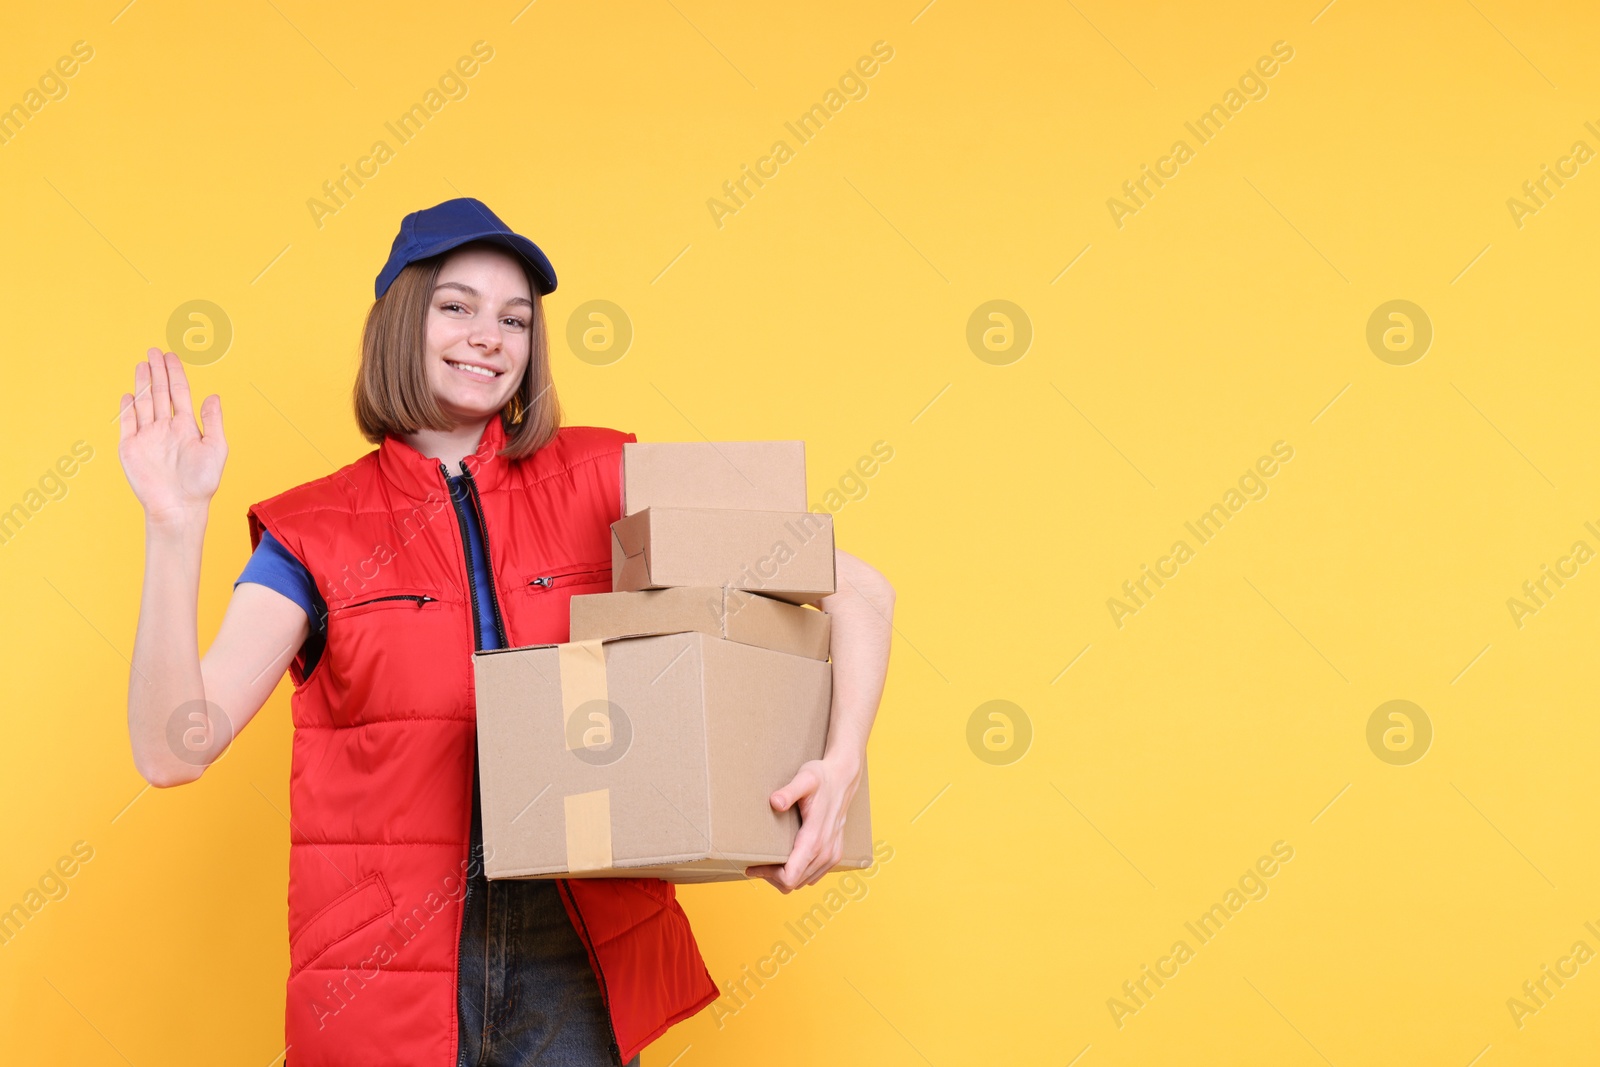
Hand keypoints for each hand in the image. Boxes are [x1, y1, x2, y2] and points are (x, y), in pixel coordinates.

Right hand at [117, 348, 226, 526]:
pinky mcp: (130, 447)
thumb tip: (214, 395)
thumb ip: (212, 421)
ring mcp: (147, 436)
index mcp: (186, 427)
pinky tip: (130, 394)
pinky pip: (127, 423)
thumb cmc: (202, 482)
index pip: (179, 393)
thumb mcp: (215, 448)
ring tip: (143, 363)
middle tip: (154, 350)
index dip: (175, 374)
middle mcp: (165, 428)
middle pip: (160, 393)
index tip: (171, 356)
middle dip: (158, 371)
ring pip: (144, 403)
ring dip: (143, 383)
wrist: (179, 506)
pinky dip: (127, 408)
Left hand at [747, 750, 861, 892]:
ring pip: (803, 882)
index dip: (769, 875)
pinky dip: (798, 873)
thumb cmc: (822, 778)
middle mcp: (825, 852)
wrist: (843, 778)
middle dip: (773, 877)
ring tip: (769, 861)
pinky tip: (788, 859)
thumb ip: (789, 792)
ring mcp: (832, 856)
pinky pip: (813, 876)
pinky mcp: (835, 855)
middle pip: (793, 883)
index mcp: (814, 840)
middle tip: (756, 863)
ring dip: (785, 876)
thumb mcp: (805, 780)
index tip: (753, 865)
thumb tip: (775, 802)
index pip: (790, 877)